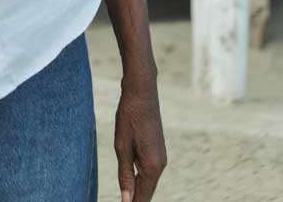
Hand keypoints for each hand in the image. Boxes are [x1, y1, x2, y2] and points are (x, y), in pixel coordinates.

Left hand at [113, 78, 166, 201]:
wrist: (141, 91)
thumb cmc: (129, 117)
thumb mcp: (122, 147)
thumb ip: (125, 176)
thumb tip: (126, 201)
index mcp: (152, 167)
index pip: (142, 197)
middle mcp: (161, 165)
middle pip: (147, 191)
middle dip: (135, 199)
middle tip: (122, 201)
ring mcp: (161, 157)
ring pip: (148, 181)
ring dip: (137, 190)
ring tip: (126, 196)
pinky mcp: (157, 150)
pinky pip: (148, 171)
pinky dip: (140, 178)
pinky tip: (130, 180)